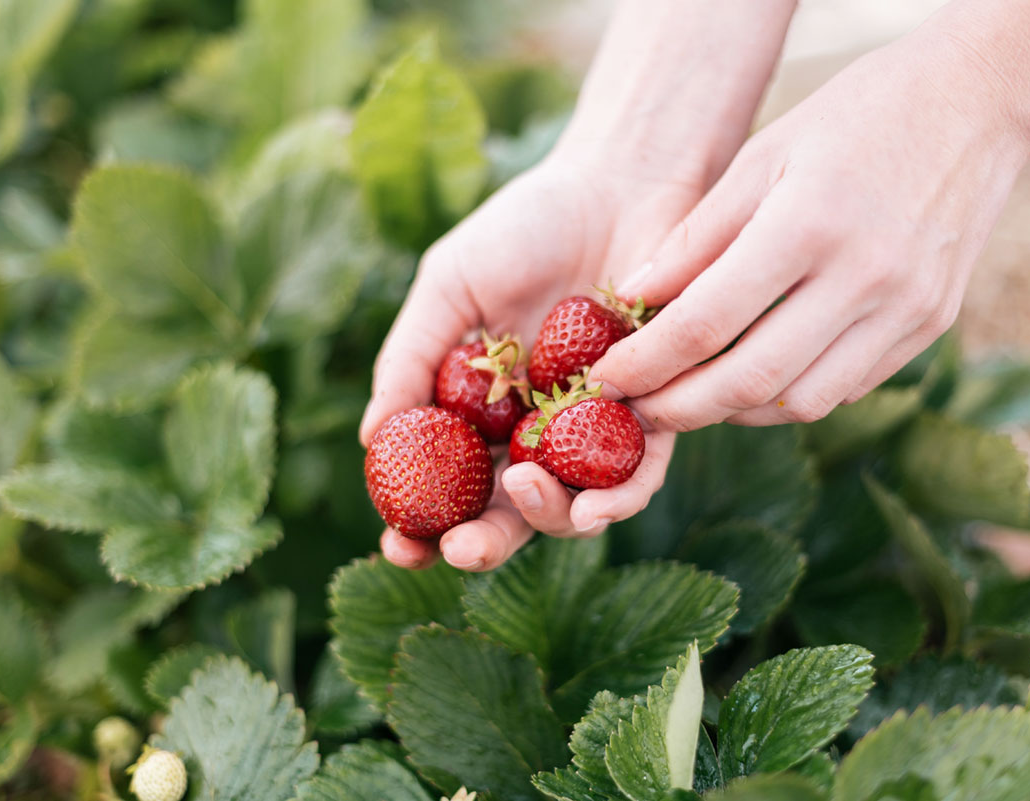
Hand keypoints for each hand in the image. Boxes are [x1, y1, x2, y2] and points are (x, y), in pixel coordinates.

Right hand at [359, 155, 700, 570]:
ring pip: (576, 505)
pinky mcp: (659, 410)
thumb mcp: (450, 286)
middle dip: (483, 544)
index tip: (397, 544)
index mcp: (485, 408)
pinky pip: (642, 472)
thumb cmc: (527, 227)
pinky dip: (620, 496)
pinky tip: (596, 504)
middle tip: (460, 551)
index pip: (450, 485)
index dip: (421, 524)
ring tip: (525, 492)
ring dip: (551, 518)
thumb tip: (371, 440)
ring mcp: (597, 426)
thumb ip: (411, 358)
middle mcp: (540, 429)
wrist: (619, 181)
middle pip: (511, 511)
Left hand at [591, 36, 1029, 430]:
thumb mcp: (762, 155)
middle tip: (639, 409)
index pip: (705, 324)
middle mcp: (862, 279)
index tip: (605, 377)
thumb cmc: (855, 115)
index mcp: (807, 226)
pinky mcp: (930, 325)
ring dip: (736, 411)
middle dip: (681, 409)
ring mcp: (905, 309)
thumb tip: (630, 300)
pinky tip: (758, 375)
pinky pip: (847, 387)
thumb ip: (695, 237)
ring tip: (693, 394)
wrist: (979, 101)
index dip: (645, 362)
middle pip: (751, 382)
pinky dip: (791, 395)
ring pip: (801, 402)